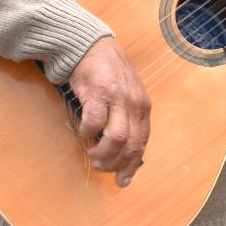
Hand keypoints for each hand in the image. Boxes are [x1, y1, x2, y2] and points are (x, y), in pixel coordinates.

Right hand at [67, 36, 151, 186]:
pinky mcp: (98, 94)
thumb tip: (124, 151)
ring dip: (103, 153)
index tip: (123, 180)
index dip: (132, 165)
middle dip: (116, 163)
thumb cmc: (107, 73)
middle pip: (131, 145)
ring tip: (93, 156)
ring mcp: (117, 99)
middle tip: (103, 168)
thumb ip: (127, 119)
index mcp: (143, 107)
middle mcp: (134, 104)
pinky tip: (83, 133)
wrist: (91, 46)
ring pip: (116, 138)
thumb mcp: (126, 96)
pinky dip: (88, 133)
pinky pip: (94, 123)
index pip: (142, 143)